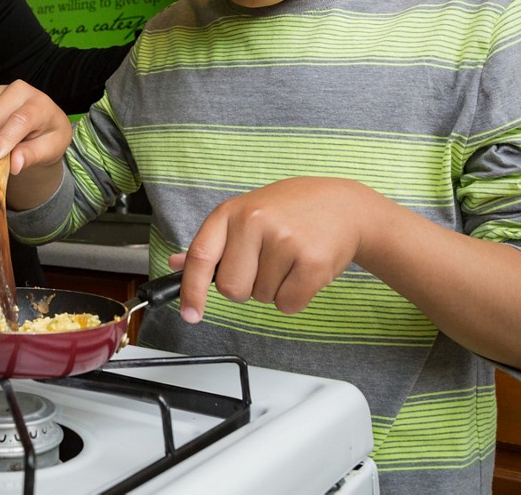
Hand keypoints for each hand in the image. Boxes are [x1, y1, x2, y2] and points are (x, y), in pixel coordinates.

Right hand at [0, 81, 71, 209]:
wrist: (41, 128)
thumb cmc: (48, 138)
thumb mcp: (49, 150)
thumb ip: (32, 156)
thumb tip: (14, 165)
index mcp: (39, 102)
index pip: (19, 119)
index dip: (4, 138)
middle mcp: (17, 90)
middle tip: (1, 161)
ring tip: (3, 147)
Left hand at [169, 177, 375, 320]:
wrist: (344, 206)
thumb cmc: (290, 211)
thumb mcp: (246, 214)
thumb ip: (213, 243)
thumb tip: (176, 264)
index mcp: (232, 212)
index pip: (200, 256)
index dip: (191, 290)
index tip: (191, 314)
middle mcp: (255, 222)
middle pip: (232, 289)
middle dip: (246, 287)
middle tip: (265, 264)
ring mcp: (284, 241)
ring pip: (262, 298)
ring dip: (274, 288)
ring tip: (289, 259)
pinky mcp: (312, 262)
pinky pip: (288, 305)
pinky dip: (295, 297)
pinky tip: (303, 271)